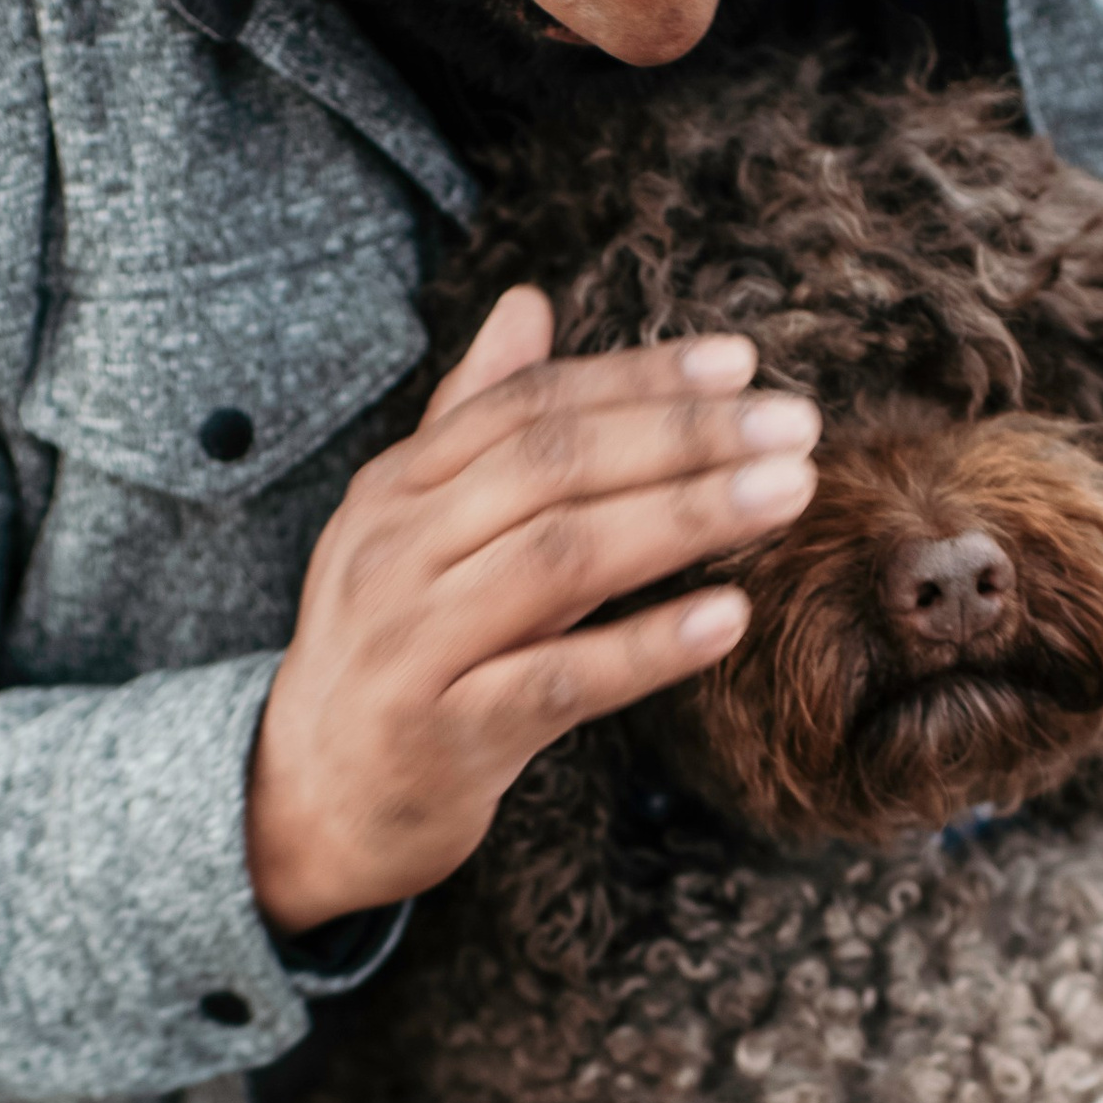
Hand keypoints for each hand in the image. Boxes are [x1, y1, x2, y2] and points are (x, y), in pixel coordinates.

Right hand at [246, 290, 820, 934]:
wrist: (308, 800)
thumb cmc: (393, 653)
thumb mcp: (413, 527)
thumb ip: (472, 419)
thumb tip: (528, 302)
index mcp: (395, 489)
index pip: (527, 407)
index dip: (638, 378)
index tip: (742, 365)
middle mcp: (396, 551)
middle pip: (552, 467)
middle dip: (683, 437)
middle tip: (794, 426)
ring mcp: (415, 643)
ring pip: (561, 559)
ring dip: (685, 520)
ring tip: (786, 496)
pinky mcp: (446, 734)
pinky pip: (560, 680)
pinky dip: (648, 647)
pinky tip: (728, 619)